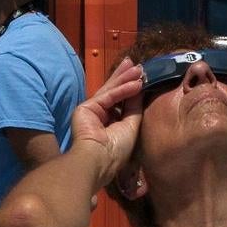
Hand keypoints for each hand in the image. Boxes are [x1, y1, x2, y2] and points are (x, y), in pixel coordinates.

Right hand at [71, 58, 144, 182]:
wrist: (99, 161)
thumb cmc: (116, 151)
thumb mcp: (131, 126)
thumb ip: (134, 107)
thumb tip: (139, 90)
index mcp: (109, 123)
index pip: (120, 101)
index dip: (130, 89)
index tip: (141, 77)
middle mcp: (99, 116)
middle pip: (114, 92)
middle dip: (125, 78)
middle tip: (136, 65)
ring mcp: (91, 111)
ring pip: (110, 91)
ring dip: (124, 79)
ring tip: (138, 69)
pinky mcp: (85, 108)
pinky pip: (108, 96)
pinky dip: (122, 90)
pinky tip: (136, 84)